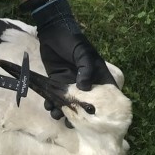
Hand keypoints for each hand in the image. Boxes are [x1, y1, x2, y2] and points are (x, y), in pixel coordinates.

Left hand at [25, 0, 116, 120]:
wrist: (52, 32)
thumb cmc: (72, 40)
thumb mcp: (82, 52)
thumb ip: (86, 69)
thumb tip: (84, 88)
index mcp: (98, 76)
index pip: (107, 95)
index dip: (105, 109)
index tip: (100, 121)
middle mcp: (86, 83)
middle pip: (86, 105)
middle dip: (80, 116)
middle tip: (72, 122)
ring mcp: (71, 84)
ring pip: (70, 104)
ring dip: (63, 112)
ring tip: (57, 114)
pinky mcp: (57, 82)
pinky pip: (56, 97)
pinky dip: (52, 104)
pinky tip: (48, 106)